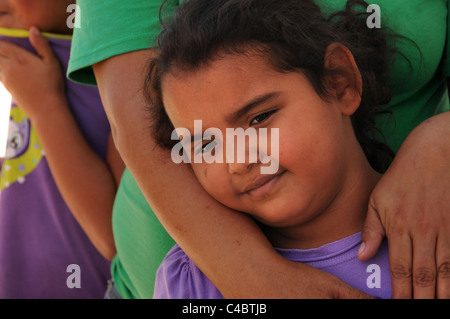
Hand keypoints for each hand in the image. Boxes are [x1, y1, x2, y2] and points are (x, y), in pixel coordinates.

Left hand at [0, 26, 64, 119]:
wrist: (46, 108)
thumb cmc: (52, 85)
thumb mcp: (52, 63)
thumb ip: (41, 45)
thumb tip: (33, 29)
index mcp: (19, 57)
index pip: (0, 44)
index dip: (0, 42)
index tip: (3, 41)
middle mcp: (8, 66)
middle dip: (0, 50)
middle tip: (4, 50)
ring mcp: (5, 77)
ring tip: (6, 59)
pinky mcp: (6, 87)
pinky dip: (0, 69)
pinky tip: (7, 69)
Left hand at [358, 113, 449, 298]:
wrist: (434, 152)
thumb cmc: (401, 177)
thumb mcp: (377, 199)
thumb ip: (371, 230)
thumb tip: (363, 257)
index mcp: (399, 225)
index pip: (399, 267)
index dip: (400, 290)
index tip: (399, 303)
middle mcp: (422, 230)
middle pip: (423, 273)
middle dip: (421, 297)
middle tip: (419, 310)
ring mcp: (444, 227)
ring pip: (444, 268)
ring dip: (442, 291)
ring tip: (439, 303)